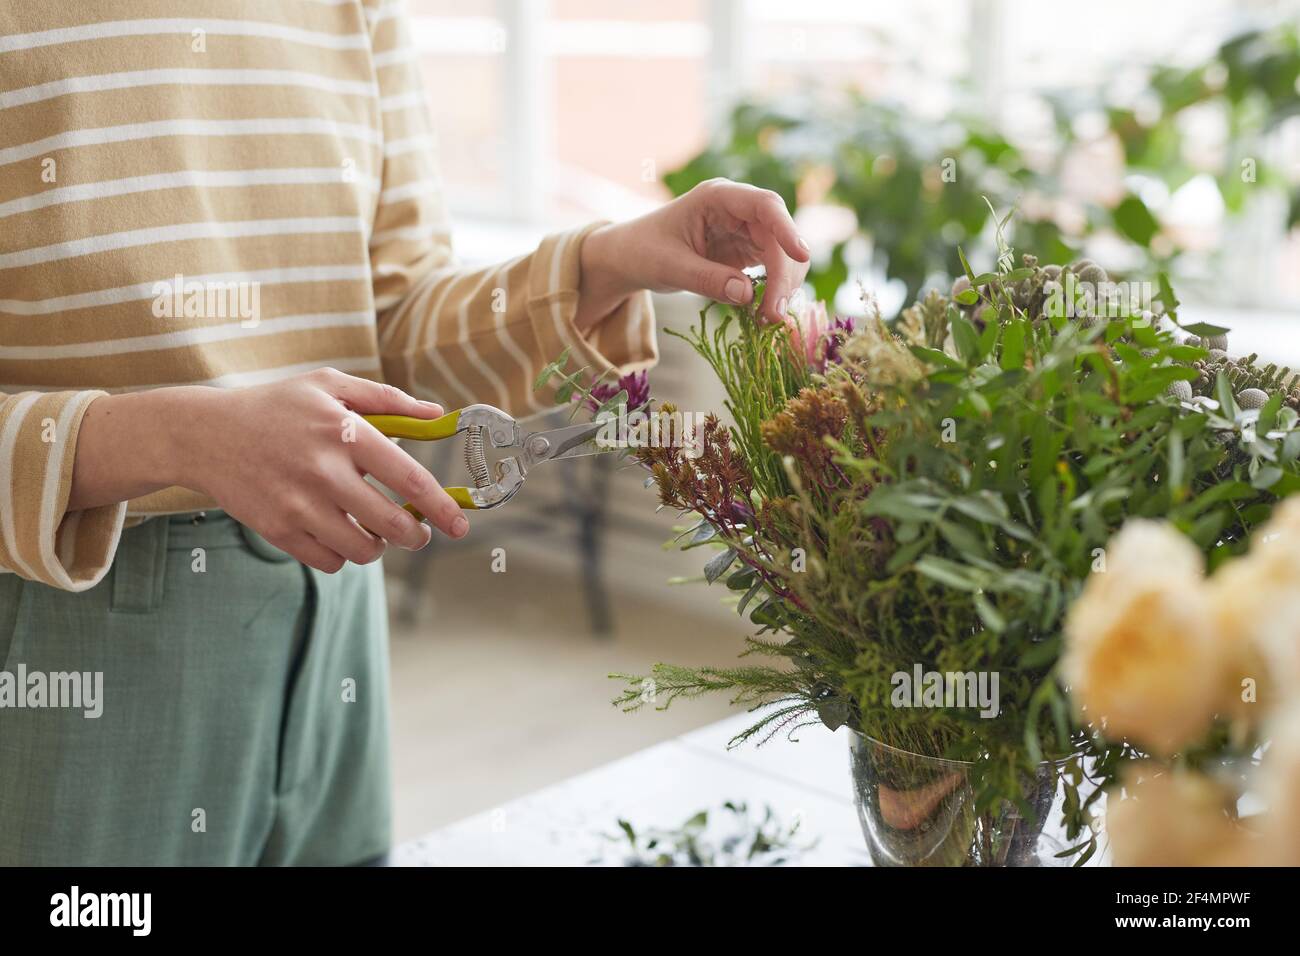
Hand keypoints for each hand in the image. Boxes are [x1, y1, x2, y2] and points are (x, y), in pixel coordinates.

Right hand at [71, 370, 468, 572]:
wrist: (205, 434)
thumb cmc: (277, 407)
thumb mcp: (329, 385)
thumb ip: (386, 400)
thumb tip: (437, 415)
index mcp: (344, 432)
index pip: (408, 478)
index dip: (441, 507)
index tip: (460, 524)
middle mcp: (323, 471)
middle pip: (392, 525)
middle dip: (415, 535)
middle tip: (416, 532)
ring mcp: (298, 505)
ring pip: (362, 550)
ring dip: (378, 547)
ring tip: (374, 530)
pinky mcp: (278, 530)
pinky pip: (329, 562)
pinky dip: (342, 555)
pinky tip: (339, 535)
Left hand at [576, 178, 811, 327]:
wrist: (632, 257)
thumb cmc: (644, 251)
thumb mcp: (669, 267)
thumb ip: (706, 279)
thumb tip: (747, 295)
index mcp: (718, 198)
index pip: (764, 206)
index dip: (787, 229)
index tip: (801, 255)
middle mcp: (738, 210)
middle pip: (779, 236)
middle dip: (783, 274)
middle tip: (773, 315)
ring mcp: (745, 230)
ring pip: (782, 254)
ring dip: (783, 286)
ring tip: (767, 319)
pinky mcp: (746, 251)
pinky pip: (773, 268)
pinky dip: (774, 291)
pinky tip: (763, 313)